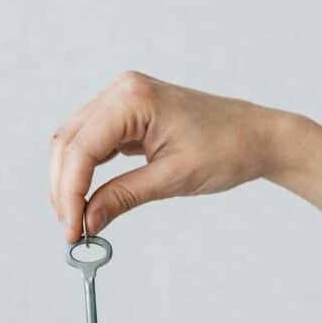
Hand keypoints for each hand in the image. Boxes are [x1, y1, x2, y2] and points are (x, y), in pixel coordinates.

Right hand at [49, 71, 303, 240]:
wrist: (257, 137)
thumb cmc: (227, 149)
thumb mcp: (171, 179)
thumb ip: (122, 197)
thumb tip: (86, 222)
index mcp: (133, 98)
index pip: (82, 150)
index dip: (70, 194)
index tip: (71, 231)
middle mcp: (121, 90)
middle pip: (68, 143)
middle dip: (64, 189)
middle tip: (71, 230)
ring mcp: (122, 98)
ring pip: (74, 142)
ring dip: (70, 181)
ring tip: (77, 219)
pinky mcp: (127, 112)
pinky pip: (91, 141)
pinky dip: (85, 171)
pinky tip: (88, 198)